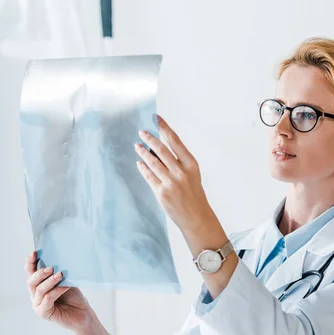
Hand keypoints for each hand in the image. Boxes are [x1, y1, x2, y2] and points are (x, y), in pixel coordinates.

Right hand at [25, 250, 93, 332]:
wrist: (82, 313)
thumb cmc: (73, 296)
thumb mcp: (65, 280)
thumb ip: (57, 272)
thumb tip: (57, 258)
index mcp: (38, 284)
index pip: (30, 272)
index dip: (30, 262)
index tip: (34, 252)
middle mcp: (35, 294)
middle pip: (31, 281)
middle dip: (40, 273)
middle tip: (51, 268)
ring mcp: (38, 304)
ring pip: (39, 290)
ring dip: (50, 281)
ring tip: (61, 275)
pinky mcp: (43, 312)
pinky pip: (47, 299)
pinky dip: (56, 291)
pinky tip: (66, 286)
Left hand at [134, 115, 214, 232]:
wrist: (196, 216)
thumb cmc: (194, 193)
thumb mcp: (192, 173)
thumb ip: (179, 161)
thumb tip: (158, 148)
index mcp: (191, 164)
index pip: (175, 141)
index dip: (164, 128)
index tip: (156, 118)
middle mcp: (181, 172)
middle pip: (161, 149)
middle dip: (150, 139)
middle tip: (142, 132)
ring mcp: (171, 182)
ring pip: (153, 162)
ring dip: (143, 152)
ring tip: (137, 146)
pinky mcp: (161, 193)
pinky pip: (149, 176)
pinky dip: (143, 168)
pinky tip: (139, 163)